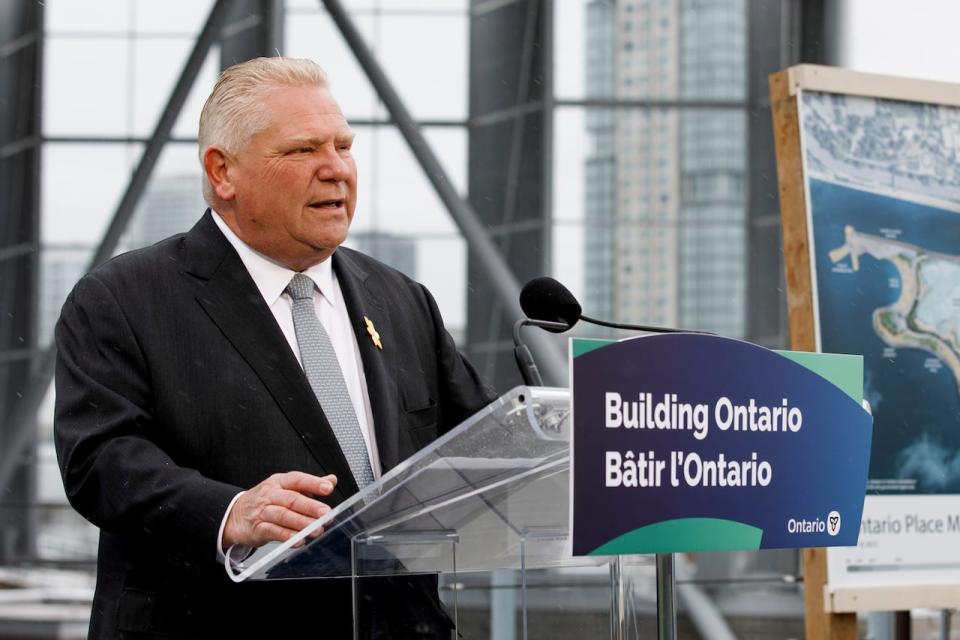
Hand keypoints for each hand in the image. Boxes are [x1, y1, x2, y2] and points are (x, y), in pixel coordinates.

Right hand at [222, 471, 336, 548]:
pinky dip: (287, 537)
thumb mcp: (285, 488)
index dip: (313, 483)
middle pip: (291, 499)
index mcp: (280, 482)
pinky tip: (299, 540)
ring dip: (301, 523)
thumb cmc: (265, 501)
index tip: (328, 488)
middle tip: (325, 513)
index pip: (298, 480)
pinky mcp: (257, 528)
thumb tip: (331, 480)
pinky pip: (273, 532)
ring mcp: (263, 511)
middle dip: (310, 506)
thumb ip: (309, 486)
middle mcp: (271, 494)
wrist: (234, 515)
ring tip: (317, 529)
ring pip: (283, 516)